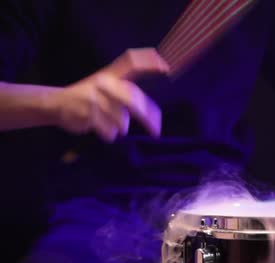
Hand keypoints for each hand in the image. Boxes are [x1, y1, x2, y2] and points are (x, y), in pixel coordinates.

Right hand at [45, 48, 169, 141]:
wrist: (55, 103)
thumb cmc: (88, 97)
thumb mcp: (107, 87)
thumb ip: (128, 93)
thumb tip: (153, 114)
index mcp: (111, 74)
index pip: (131, 61)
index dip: (148, 62)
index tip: (166, 68)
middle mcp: (104, 83)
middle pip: (134, 99)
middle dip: (148, 118)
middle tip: (157, 131)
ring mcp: (95, 97)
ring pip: (123, 121)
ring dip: (120, 127)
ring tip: (113, 126)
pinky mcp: (88, 113)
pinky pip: (109, 131)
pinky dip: (109, 135)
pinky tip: (102, 130)